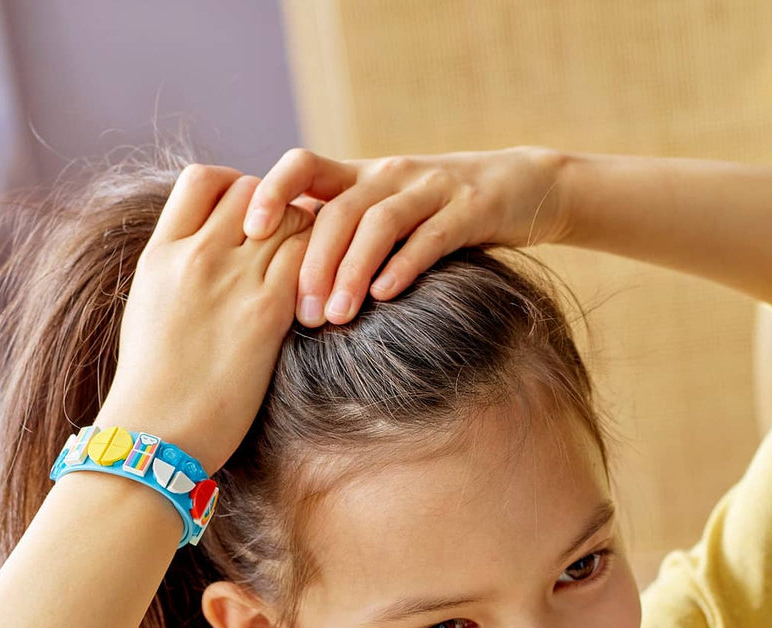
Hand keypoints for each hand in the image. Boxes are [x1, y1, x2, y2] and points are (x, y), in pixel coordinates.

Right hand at [94, 165, 315, 474]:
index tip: (246, 220)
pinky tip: (320, 296)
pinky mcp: (267, 311)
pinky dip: (324, 267)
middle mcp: (195, 255)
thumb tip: (208, 253)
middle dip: (276, 209)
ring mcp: (232, 280)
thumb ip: (177, 271)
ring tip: (308, 270)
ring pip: (291, 217)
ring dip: (307, 236)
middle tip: (287, 248)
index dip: (234, 188)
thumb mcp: (148, 309)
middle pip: (253, 190)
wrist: (155, 433)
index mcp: (160, 253)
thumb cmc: (152, 386)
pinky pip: (310, 258)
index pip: (203, 178)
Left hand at [241, 146, 569, 325]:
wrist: (522, 187)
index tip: (250, 233)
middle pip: (339, 211)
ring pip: (380, 223)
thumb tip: (266, 273)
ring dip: (352, 271)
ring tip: (337, 317)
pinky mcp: (469, 210)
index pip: (302, 165)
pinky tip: (385, 295)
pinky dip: (405, 265)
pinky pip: (431, 236)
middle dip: (314, 263)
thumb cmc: (434, 214)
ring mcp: (430, 189)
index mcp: (359, 176)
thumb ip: (332, 232)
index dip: (273, 191)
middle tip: (301, 315)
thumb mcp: (379, 212)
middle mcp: (388, 175)